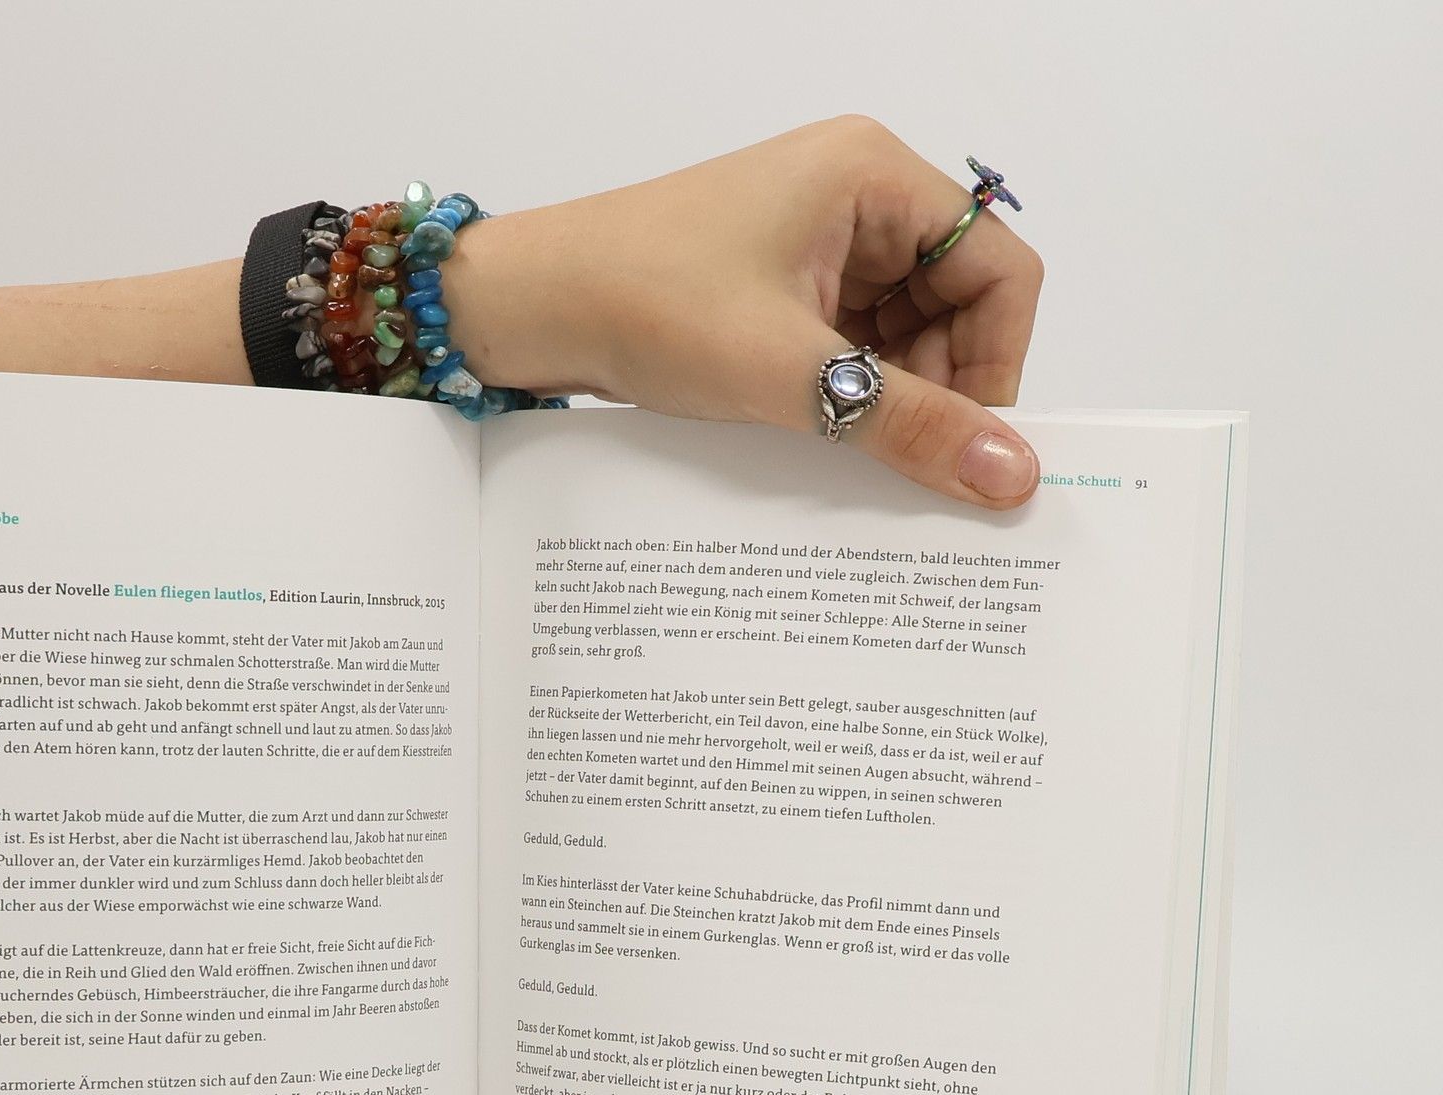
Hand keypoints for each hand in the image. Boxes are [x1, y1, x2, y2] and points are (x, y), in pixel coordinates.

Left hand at [448, 116, 1045, 507]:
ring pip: (903, 335)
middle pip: (956, 305)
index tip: (967, 443)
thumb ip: (908, 426)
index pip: (999, 269)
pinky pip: (850, 347)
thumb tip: (1012, 472)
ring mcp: (816, 243)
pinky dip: (846, 397)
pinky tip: (815, 436)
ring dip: (888, 399)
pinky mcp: (779, 288)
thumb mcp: (790, 375)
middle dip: (938, 387)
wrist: (528, 307)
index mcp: (873, 176)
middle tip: (899, 458)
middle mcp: (855, 197)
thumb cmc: (645, 304)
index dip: (996, 362)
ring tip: (842, 449)